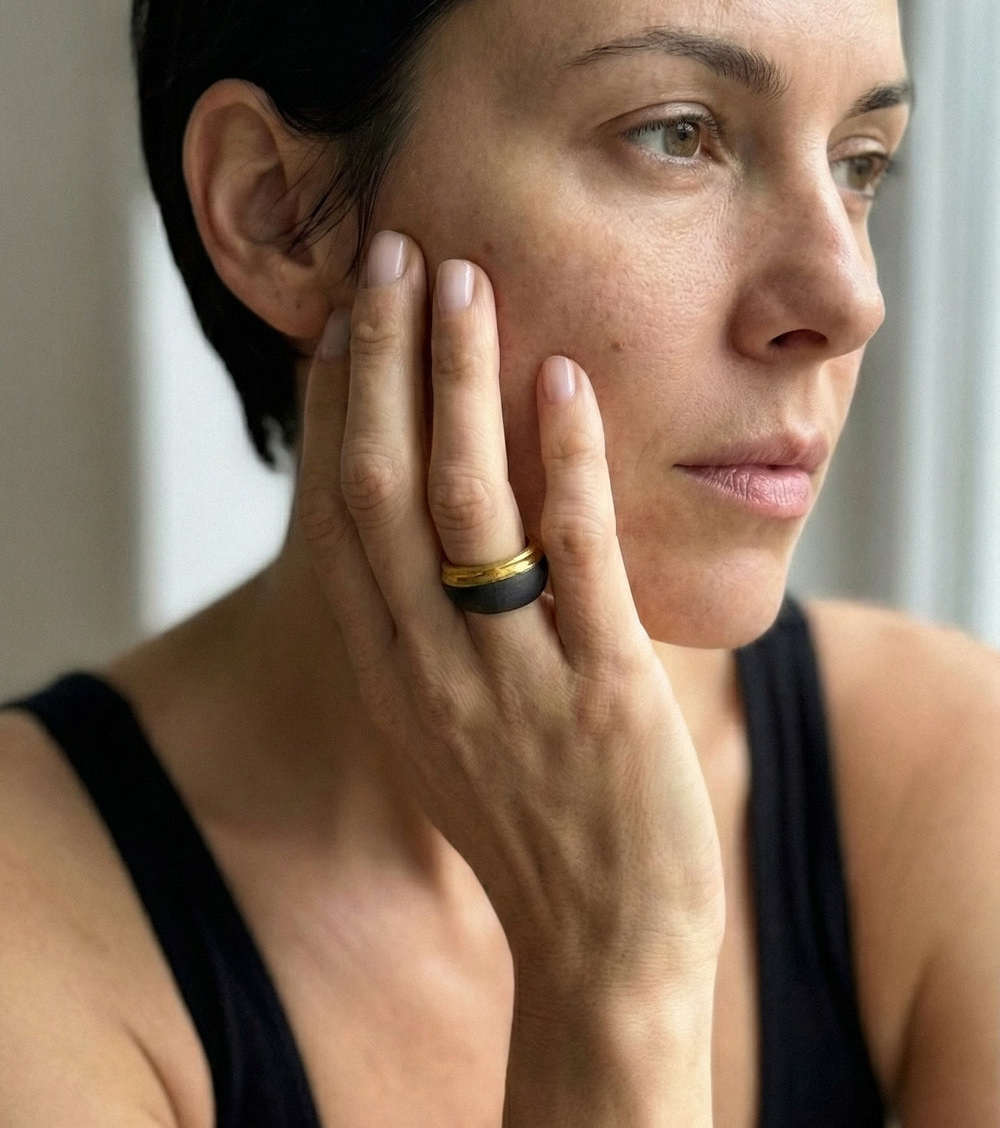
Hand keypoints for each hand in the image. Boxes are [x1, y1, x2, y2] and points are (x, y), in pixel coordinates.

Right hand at [297, 231, 722, 1118]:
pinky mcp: (603, 690)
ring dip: (456, 383)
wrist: (600, 948)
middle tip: (392, 255)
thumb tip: (420, 538)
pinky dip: (561, 460)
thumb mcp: (444, 731)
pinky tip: (562, 381)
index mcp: (388, 673)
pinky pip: (572, 556)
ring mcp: (510, 678)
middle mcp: (428, 667)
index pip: (338, 514)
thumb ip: (422, 638)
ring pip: (463, 502)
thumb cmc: (530, 826)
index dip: (335, 407)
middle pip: (381, 485)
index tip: (343, 321)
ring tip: (463, 281)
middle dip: (381, 363)